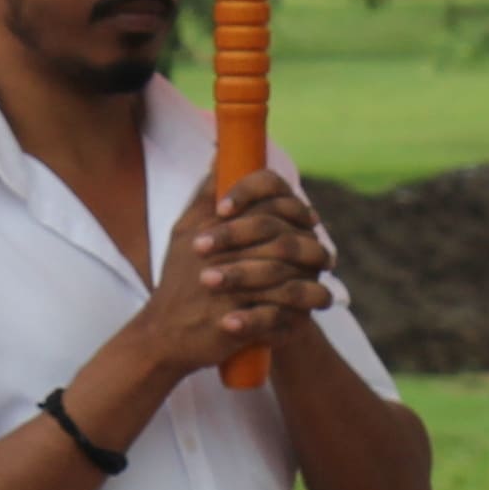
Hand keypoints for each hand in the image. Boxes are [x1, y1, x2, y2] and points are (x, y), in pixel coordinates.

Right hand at [120, 174, 332, 381]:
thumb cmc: (178, 281)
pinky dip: (297, 316)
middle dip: (311, 248)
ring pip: (286, 278)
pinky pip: (277, 315)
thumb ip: (205, 195)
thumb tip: (220, 155)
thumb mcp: (183, 232)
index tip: (309, 219)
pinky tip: (308, 318)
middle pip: (282, 239)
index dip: (293, 206)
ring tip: (325, 293)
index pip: (262, 199)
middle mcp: (221, 252)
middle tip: (326, 259)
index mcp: (212, 226)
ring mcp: (228, 287)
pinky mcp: (233, 321)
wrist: (162, 335)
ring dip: (311, 284)